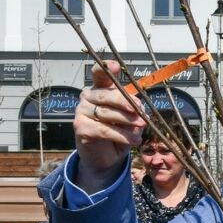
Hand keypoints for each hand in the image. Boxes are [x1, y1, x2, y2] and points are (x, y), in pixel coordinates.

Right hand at [74, 61, 144, 192]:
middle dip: (126, 103)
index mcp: (100, 88)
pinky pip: (104, 130)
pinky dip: (121, 135)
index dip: (106, 69)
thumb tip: (139, 107)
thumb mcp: (129, 117)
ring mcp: (81, 111)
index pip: (99, 74)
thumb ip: (133, 108)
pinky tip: (134, 140)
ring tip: (142, 127)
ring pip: (107, 113)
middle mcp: (88, 96)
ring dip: (127, 122)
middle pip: (106, 95)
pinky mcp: (80, 128)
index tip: (115, 66)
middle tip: (141, 112)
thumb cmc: (118, 131)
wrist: (105, 156)